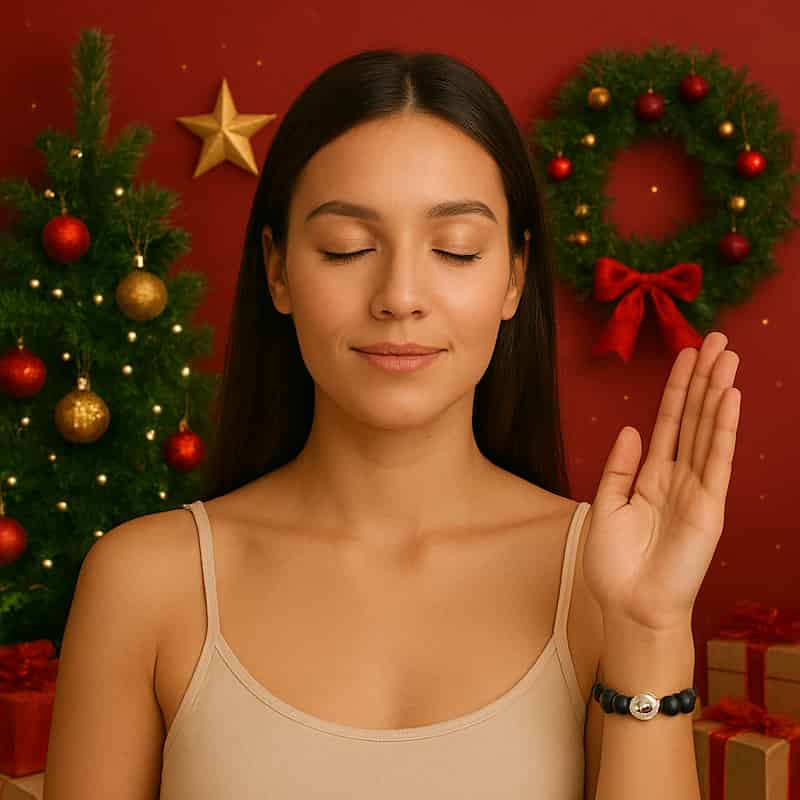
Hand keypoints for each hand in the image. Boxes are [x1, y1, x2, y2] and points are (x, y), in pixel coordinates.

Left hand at [583, 330, 741, 633]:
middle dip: (703, 378)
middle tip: (717, 340)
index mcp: (651, 476)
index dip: (677, 388)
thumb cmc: (615, 563)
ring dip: (717, 392)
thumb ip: (619, 467)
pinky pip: (717, 460)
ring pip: (709, 430)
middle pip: (693, 417)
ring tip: (727, 357)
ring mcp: (697, 489)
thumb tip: (631, 428)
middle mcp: (678, 476)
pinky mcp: (710, 507)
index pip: (668, 422)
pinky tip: (730, 399)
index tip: (686, 354)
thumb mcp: (606, 506)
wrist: (629, 606)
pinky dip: (723, 429)